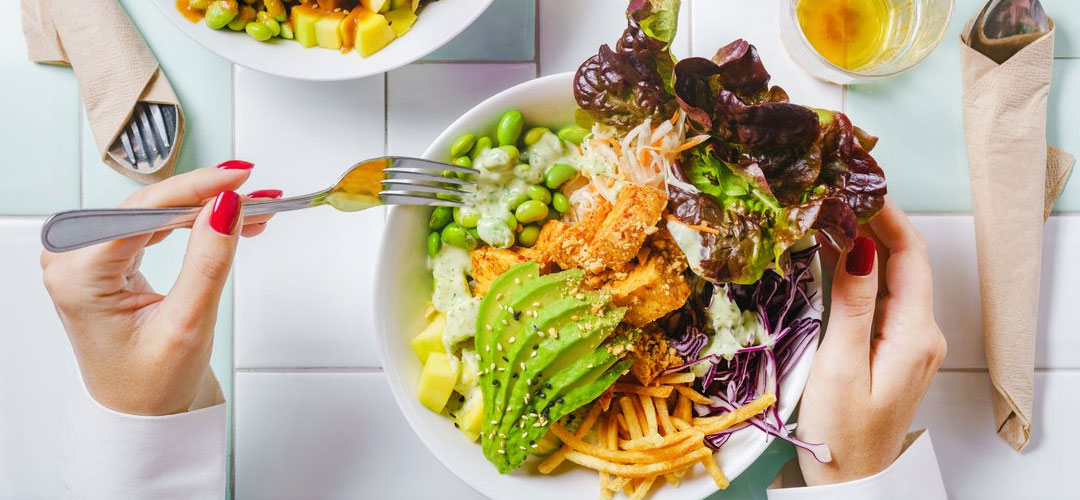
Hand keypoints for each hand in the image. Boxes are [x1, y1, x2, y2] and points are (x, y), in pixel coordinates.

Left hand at [41, 162, 279, 415]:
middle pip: (149, 205)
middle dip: (208, 197)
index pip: (143, 212)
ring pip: (156, 210)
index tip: (238, 179)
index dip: (196, 189)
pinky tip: (225, 216)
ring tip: (253, 208)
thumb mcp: (188, 324)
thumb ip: (208, 260)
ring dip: (206, 206)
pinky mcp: (106, 258)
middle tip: (258, 195)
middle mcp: (72, 260)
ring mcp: (87, 257)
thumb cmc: (150, 385)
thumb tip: (226, 207)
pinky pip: (153, 224)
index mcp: (78, 277)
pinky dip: (193, 219)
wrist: (142, 414)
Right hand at [796, 198, 946, 484]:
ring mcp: (912, 342)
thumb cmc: (841, 434)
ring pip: (893, 277)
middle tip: (834, 193)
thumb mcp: (840, 366)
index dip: (886, 215)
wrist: (852, 480)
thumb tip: (860, 247)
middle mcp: (923, 333)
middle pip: (904, 261)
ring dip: (865, 244)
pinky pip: (884, 297)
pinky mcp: (896, 349)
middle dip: (873, 221)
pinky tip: (835, 258)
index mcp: (915, 334)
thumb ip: (853, 305)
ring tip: (828, 215)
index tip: (855, 186)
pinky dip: (862, 271)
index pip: (909, 255)